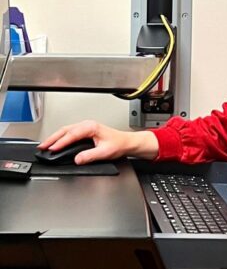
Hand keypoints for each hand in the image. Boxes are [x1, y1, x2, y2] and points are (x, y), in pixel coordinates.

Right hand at [37, 120, 158, 164]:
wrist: (126, 142)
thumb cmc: (119, 144)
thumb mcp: (105, 152)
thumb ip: (90, 156)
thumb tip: (77, 159)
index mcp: (92, 127)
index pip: (72, 135)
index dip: (61, 142)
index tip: (52, 149)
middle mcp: (88, 125)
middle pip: (66, 130)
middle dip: (53, 138)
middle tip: (42, 147)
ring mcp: (86, 126)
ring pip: (66, 130)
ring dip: (55, 137)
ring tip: (45, 145)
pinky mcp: (85, 130)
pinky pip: (70, 132)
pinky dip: (61, 137)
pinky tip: (56, 142)